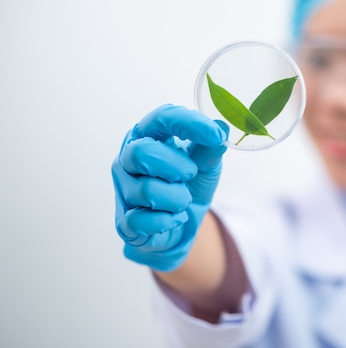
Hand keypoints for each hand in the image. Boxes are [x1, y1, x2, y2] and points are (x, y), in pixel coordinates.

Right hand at [111, 104, 227, 270]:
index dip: (188, 123)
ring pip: (148, 190)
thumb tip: (221, 127)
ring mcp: (123, 189)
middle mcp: (128, 159)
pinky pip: (143, 220)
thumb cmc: (190, 187)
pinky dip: (168, 221)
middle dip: (176, 167)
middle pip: (142, 153)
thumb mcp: (206, 165)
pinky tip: (174, 218)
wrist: (182, 229)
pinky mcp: (124, 221)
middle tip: (191, 174)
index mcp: (148, 136)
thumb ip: (210, 148)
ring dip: (179, 198)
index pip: (160, 118)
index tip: (215, 135)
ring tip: (183, 199)